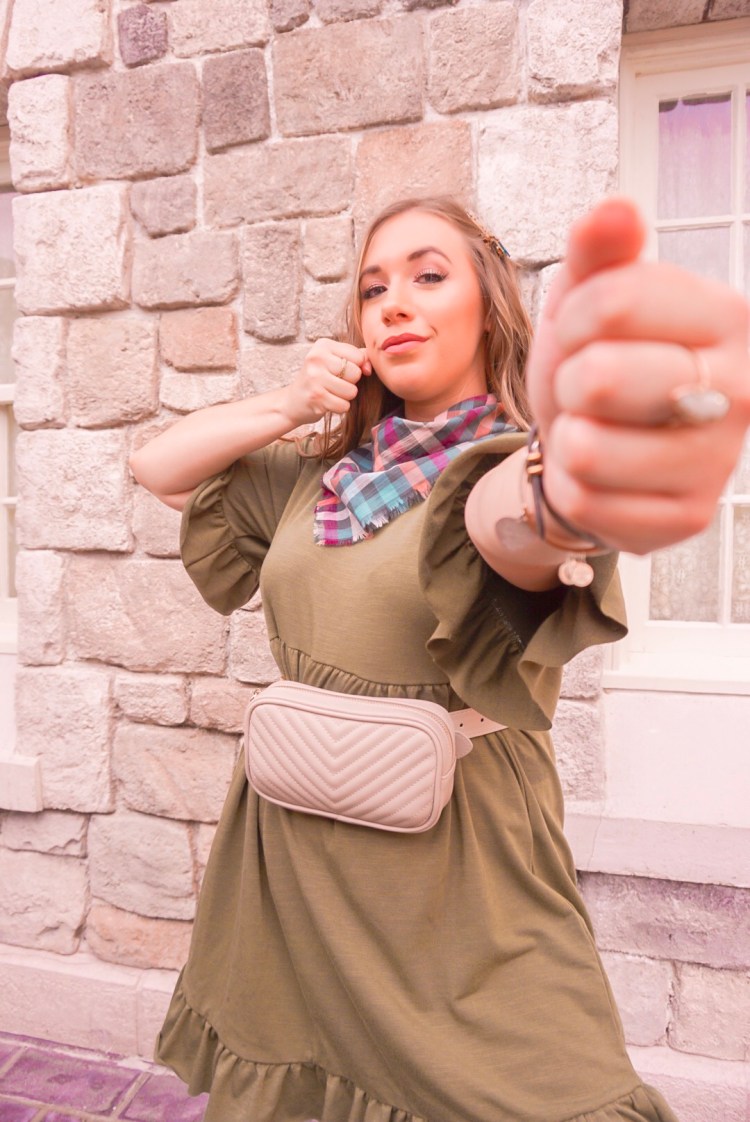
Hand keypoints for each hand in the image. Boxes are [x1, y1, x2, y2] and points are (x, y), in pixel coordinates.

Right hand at [282, 339, 370, 427]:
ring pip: (352, 391)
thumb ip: (357, 358)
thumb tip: (369, 367)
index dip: (357, 367)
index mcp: (323, 345)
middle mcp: (317, 358)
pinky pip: (344, 405)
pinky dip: (339, 407)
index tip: (343, 372)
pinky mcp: (316, 397)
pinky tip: (327, 402)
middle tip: (334, 383)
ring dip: (345, 397)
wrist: (293, 401)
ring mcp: (315, 377)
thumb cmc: (319, 380)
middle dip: (350, 383)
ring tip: (331, 393)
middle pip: (356, 374)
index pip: (358, 356)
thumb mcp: (335, 361)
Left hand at [525, 198, 749, 554]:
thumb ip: (599, 251)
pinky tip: (602, 477)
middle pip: (602, 377)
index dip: (573, 318)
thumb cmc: (598, 361)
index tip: (584, 332)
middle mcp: (741, 389)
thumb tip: (614, 209)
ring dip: (570, 441)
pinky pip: (585, 502)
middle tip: (592, 390)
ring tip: (597, 432)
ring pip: (588, 449)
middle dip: (571, 382)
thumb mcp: (589, 299)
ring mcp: (719, 460)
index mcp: (726, 317)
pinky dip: (573, 490)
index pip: (616, 299)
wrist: (596, 446)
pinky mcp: (688, 517)